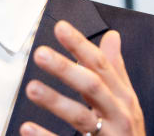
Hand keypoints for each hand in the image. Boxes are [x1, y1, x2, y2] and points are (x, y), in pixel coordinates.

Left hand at [21, 21, 144, 135]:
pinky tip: (26, 128)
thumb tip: (112, 36)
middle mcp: (118, 114)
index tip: (60, 27)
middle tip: (40, 53)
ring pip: (81, 117)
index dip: (80, 45)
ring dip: (55, 101)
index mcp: (122, 97)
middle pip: (92, 86)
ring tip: (32, 88)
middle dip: (66, 69)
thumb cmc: (127, 131)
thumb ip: (115, 69)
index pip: (100, 65)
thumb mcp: (126, 100)